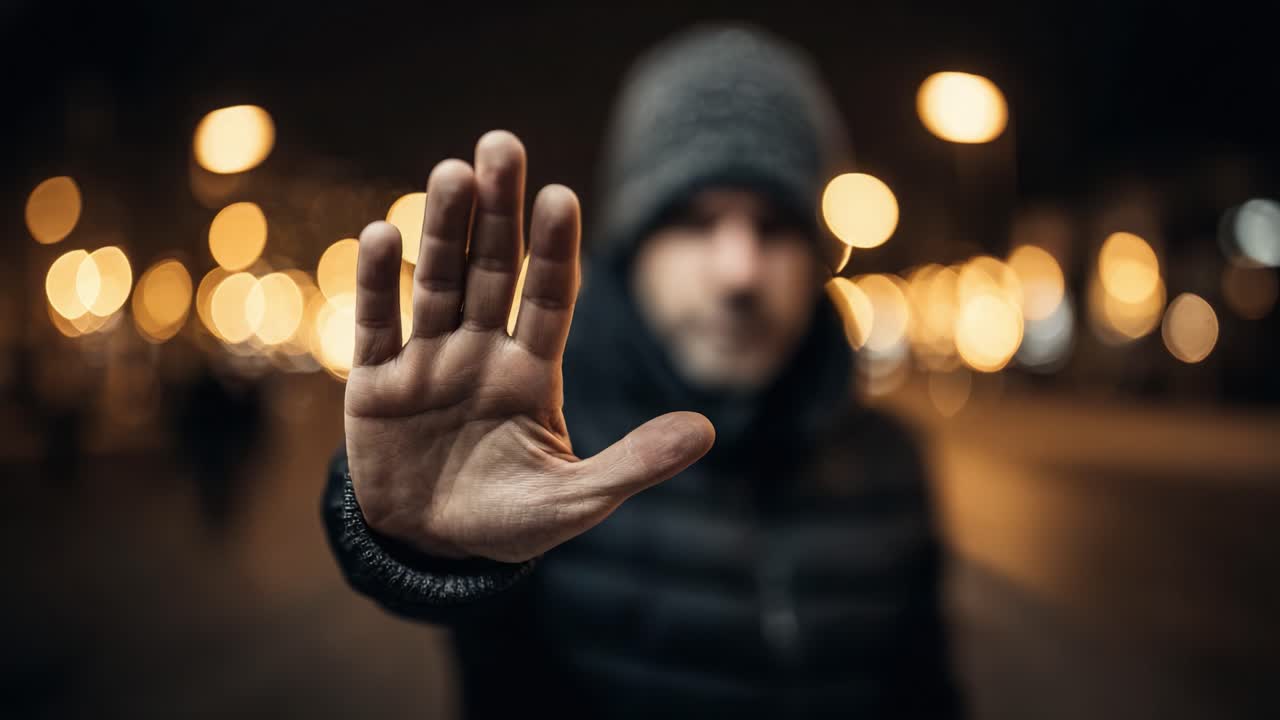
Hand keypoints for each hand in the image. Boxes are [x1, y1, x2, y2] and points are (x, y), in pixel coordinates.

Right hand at [343, 131, 714, 562]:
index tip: (563, 196)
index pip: (551, 298)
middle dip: (497, 212)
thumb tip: (706, 431)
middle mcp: (482, 352)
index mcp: (533, 372)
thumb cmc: (509, 521)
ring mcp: (428, 361)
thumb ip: (634, 463)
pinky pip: (378, 325)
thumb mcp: (576, 500)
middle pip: (492, 271)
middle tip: (502, 146)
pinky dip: (377, 284)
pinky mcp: (376, 382)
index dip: (556, 250)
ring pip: (437, 283)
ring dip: (442, 231)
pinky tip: (383, 232)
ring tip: (452, 173)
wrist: (430, 549)